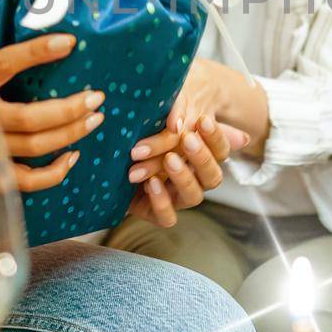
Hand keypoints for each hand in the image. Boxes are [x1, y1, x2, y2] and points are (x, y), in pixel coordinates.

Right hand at [0, 31, 100, 191]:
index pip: (4, 63)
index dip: (37, 52)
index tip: (69, 42)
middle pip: (30, 118)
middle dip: (70, 108)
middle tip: (96, 97)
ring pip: (32, 148)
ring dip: (70, 135)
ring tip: (94, 119)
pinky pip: (23, 181)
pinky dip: (52, 174)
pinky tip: (71, 158)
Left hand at [124, 113, 249, 227]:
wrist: (110, 156)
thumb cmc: (142, 129)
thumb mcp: (160, 116)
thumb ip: (182, 113)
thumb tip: (221, 119)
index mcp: (201, 156)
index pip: (221, 150)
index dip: (215, 137)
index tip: (202, 120)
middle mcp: (194, 179)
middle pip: (213, 176)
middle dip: (201, 157)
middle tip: (186, 139)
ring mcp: (177, 198)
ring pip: (194, 196)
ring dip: (182, 177)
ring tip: (168, 159)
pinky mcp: (156, 213)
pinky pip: (168, 218)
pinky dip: (161, 202)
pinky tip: (151, 183)